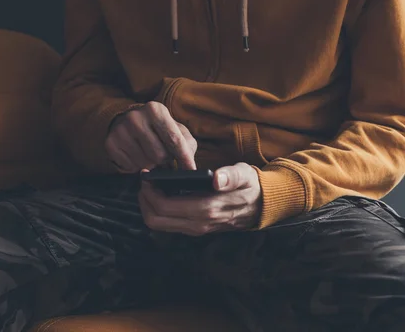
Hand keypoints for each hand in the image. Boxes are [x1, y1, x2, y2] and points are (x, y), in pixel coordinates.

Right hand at [105, 102, 196, 172]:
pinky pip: (131, 168)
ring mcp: (120, 130)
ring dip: (151, 165)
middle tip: (163, 156)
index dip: (184, 158)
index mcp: (155, 110)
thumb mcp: (176, 129)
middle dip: (165, 160)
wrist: (128, 122)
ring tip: (149, 155)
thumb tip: (189, 167)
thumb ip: (186, 144)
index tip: (191, 171)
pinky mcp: (110, 144)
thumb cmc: (158, 129)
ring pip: (145, 164)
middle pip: (159, 155)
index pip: (174, 139)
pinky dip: (137, 167)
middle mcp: (135, 117)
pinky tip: (137, 156)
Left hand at [139, 163, 261, 235]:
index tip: (147, 175)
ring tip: (150, 187)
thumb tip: (217, 179)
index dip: (149, 191)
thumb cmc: (248, 186)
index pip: (164, 206)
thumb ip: (231, 176)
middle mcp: (197, 224)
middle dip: (144, 199)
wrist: (260, 206)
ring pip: (158, 225)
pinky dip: (157, 210)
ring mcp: (195, 229)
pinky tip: (161, 194)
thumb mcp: (244, 175)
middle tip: (145, 181)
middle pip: (155, 219)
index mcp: (206, 209)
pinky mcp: (194, 229)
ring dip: (148, 206)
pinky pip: (166, 224)